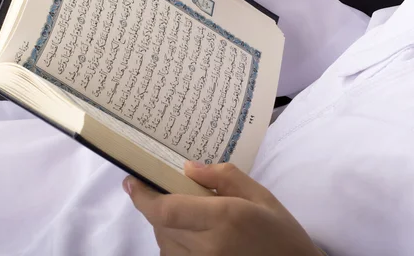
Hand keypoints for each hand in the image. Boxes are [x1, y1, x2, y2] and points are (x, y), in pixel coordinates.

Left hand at [123, 162, 323, 255]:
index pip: (167, 209)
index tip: (131, 181)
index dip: (143, 196)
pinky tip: (194, 235)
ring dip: (165, 224)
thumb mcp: (261, 196)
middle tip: (165, 189)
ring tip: (188, 214)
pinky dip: (174, 243)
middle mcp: (207, 246)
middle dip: (156, 205)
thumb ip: (225, 177)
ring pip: (164, 242)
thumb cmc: (281, 234)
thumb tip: (189, 168)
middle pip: (161, 224)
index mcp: (224, 219)